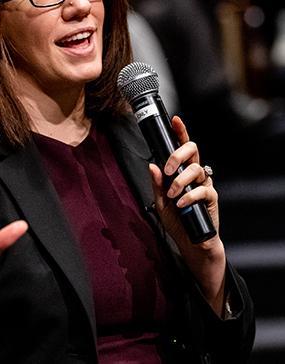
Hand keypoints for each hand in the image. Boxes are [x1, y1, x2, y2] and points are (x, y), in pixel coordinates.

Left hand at [149, 116, 225, 313]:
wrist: (190, 243)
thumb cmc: (176, 221)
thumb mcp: (160, 202)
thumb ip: (156, 184)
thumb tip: (152, 166)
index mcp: (181, 171)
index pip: (182, 148)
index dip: (181, 132)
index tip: (176, 120)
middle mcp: (195, 174)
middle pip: (193, 151)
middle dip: (178, 155)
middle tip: (168, 169)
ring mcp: (204, 184)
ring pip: (197, 169)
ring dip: (180, 181)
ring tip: (173, 196)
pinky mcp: (212, 198)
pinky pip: (203, 189)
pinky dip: (190, 195)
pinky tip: (182, 204)